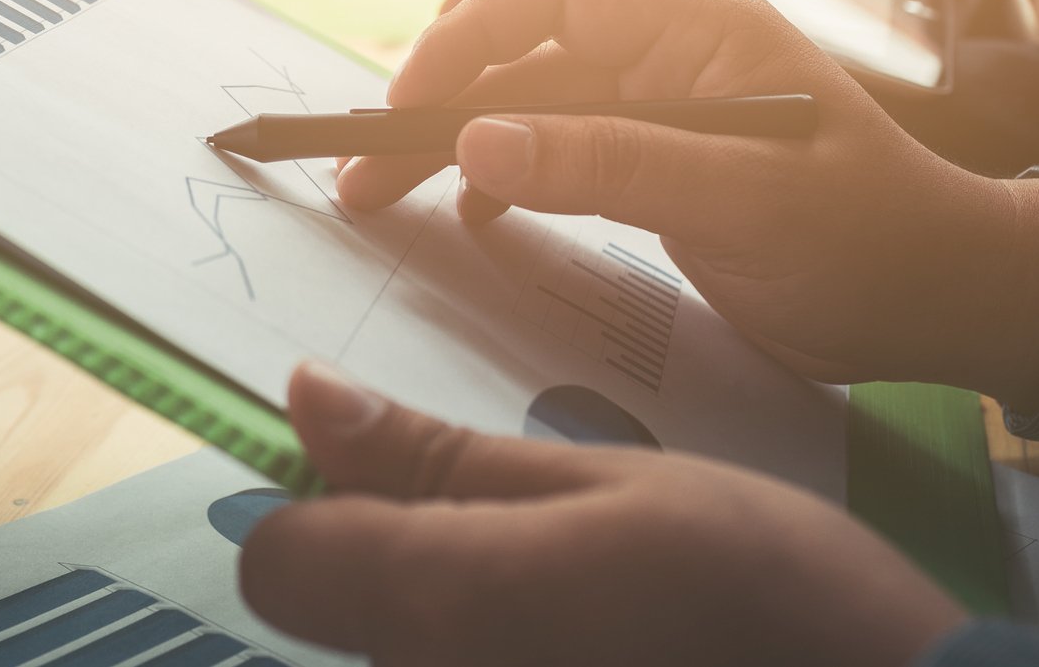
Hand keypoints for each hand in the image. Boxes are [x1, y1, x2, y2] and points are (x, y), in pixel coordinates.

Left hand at [241, 361, 967, 666]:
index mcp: (436, 600)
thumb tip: (307, 397)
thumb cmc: (760, 590)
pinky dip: (508, 653)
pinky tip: (598, 643)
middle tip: (529, 530)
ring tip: (584, 594)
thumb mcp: (603, 483)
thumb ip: (439, 455)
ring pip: (405, 654)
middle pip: (341, 614)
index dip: (311, 503)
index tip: (386, 467)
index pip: (277, 559)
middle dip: (399, 557)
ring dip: (461, 616)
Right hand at [337, 0, 1038, 406]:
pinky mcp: (659, 166)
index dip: (467, 38)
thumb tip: (476, 145)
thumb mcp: (743, 204)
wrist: (954, 302)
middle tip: (361, 175)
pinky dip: (507, 181)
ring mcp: (664, 110)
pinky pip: (558, 154)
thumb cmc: (874, 242)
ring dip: (458, 149)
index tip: (406, 109)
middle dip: (438, 106)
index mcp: (702, 29)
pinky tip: (475, 217)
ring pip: (530, 110)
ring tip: (384, 200)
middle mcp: (673, 55)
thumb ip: (611, 166)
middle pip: (524, 55)